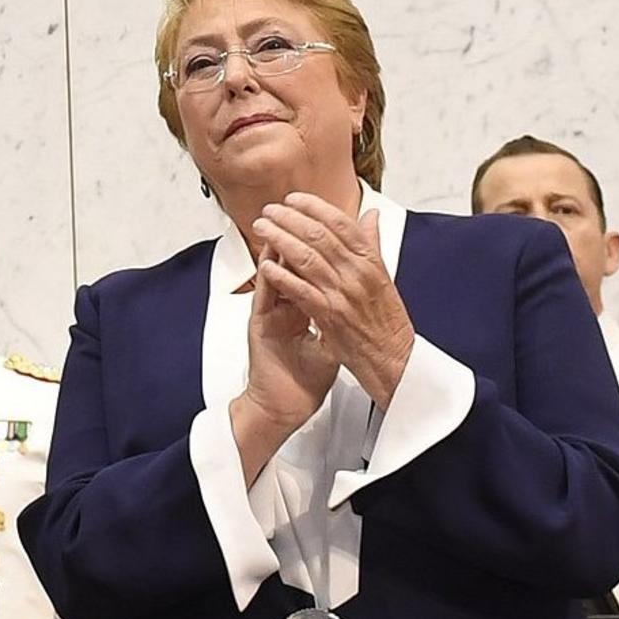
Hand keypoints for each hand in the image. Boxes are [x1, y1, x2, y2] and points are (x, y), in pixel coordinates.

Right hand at [231, 244, 339, 480]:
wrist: (284, 407)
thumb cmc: (305, 379)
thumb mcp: (332, 340)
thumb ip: (341, 315)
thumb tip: (359, 297)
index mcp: (301, 308)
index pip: (309, 268)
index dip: (320, 245)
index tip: (331, 222)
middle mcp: (283, 307)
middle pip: (290, 262)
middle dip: (298, 235)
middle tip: (304, 210)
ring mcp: (270, 315)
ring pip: (274, 272)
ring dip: (279, 246)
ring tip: (286, 221)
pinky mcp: (259, 326)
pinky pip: (265, 295)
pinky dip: (269, 275)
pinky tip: (272, 258)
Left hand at [250, 193, 414, 409]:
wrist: (393, 359)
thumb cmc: (387, 321)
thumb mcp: (384, 277)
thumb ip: (372, 244)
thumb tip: (371, 217)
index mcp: (371, 262)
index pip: (340, 223)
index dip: (314, 207)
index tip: (294, 199)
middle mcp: (357, 274)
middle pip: (319, 235)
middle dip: (290, 219)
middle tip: (270, 211)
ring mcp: (343, 294)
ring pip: (306, 258)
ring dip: (280, 240)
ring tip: (262, 229)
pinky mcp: (329, 316)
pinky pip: (301, 291)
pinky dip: (282, 277)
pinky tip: (266, 266)